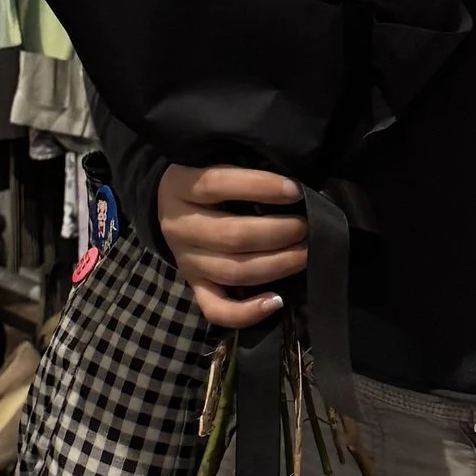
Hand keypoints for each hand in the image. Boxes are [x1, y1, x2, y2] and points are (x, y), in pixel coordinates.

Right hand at [157, 164, 307, 330]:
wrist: (168, 205)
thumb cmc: (208, 182)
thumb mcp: (214, 163)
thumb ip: (244, 172)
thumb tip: (294, 187)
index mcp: (180, 187)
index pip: (217, 184)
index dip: (260, 186)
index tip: (295, 190)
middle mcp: (179, 226)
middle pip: (233, 236)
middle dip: (280, 232)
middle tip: (307, 227)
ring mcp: (186, 261)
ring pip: (234, 271)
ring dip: (277, 265)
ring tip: (305, 254)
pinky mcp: (194, 286)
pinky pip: (216, 309)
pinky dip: (247, 312)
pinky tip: (276, 301)